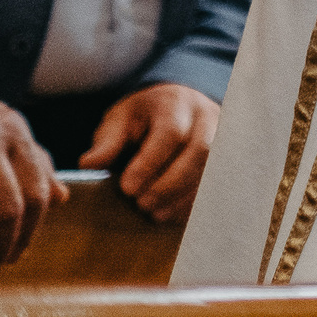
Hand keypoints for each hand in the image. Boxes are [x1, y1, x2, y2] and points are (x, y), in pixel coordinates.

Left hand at [80, 83, 218, 224]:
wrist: (177, 105)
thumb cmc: (143, 116)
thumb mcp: (120, 120)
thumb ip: (107, 141)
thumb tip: (88, 164)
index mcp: (175, 102)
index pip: (171, 132)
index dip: (150, 163)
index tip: (127, 188)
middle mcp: (206, 116)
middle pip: (200, 150)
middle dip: (170, 183)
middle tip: (142, 204)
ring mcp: (223, 135)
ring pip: (214, 169)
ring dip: (184, 196)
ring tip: (155, 214)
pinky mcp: (227, 156)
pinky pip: (219, 182)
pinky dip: (195, 202)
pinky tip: (172, 214)